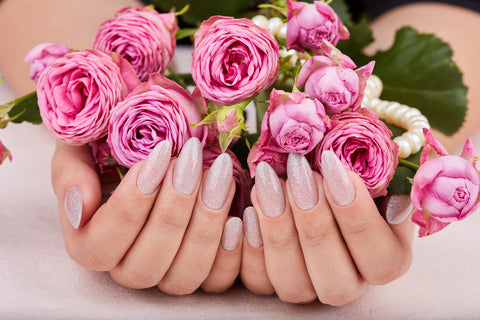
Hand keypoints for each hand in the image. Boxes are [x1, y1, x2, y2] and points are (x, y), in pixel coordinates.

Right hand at [51, 137, 241, 293]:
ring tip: (221, 175)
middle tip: (192, 161)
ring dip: (205, 226)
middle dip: (173, 210)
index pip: (101, 245)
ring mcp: (166, 271)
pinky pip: (216, 280)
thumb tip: (78, 208)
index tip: (159, 155)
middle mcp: (127, 266)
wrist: (146, 140)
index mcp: (90, 242)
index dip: (131, 204)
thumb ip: (70, 175)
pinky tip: (237, 216)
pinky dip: (230, 254)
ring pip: (183, 276)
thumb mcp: (80, 148)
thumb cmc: (111, 145)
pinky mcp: (202, 268)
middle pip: (146, 264)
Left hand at [241, 151, 413, 304]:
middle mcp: (349, 281)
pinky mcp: (272, 282)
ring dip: (278, 232)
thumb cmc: (349, 166)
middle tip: (298, 170)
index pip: (381, 258)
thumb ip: (389, 182)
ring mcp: (308, 286)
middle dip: (314, 222)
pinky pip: (259, 282)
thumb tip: (395, 205)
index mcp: (386, 259)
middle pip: (336, 280)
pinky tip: (246, 213)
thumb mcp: (376, 168)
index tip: (334, 165)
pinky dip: (251, 250)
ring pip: (294, 285)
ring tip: (267, 182)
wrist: (312, 170)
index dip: (357, 215)